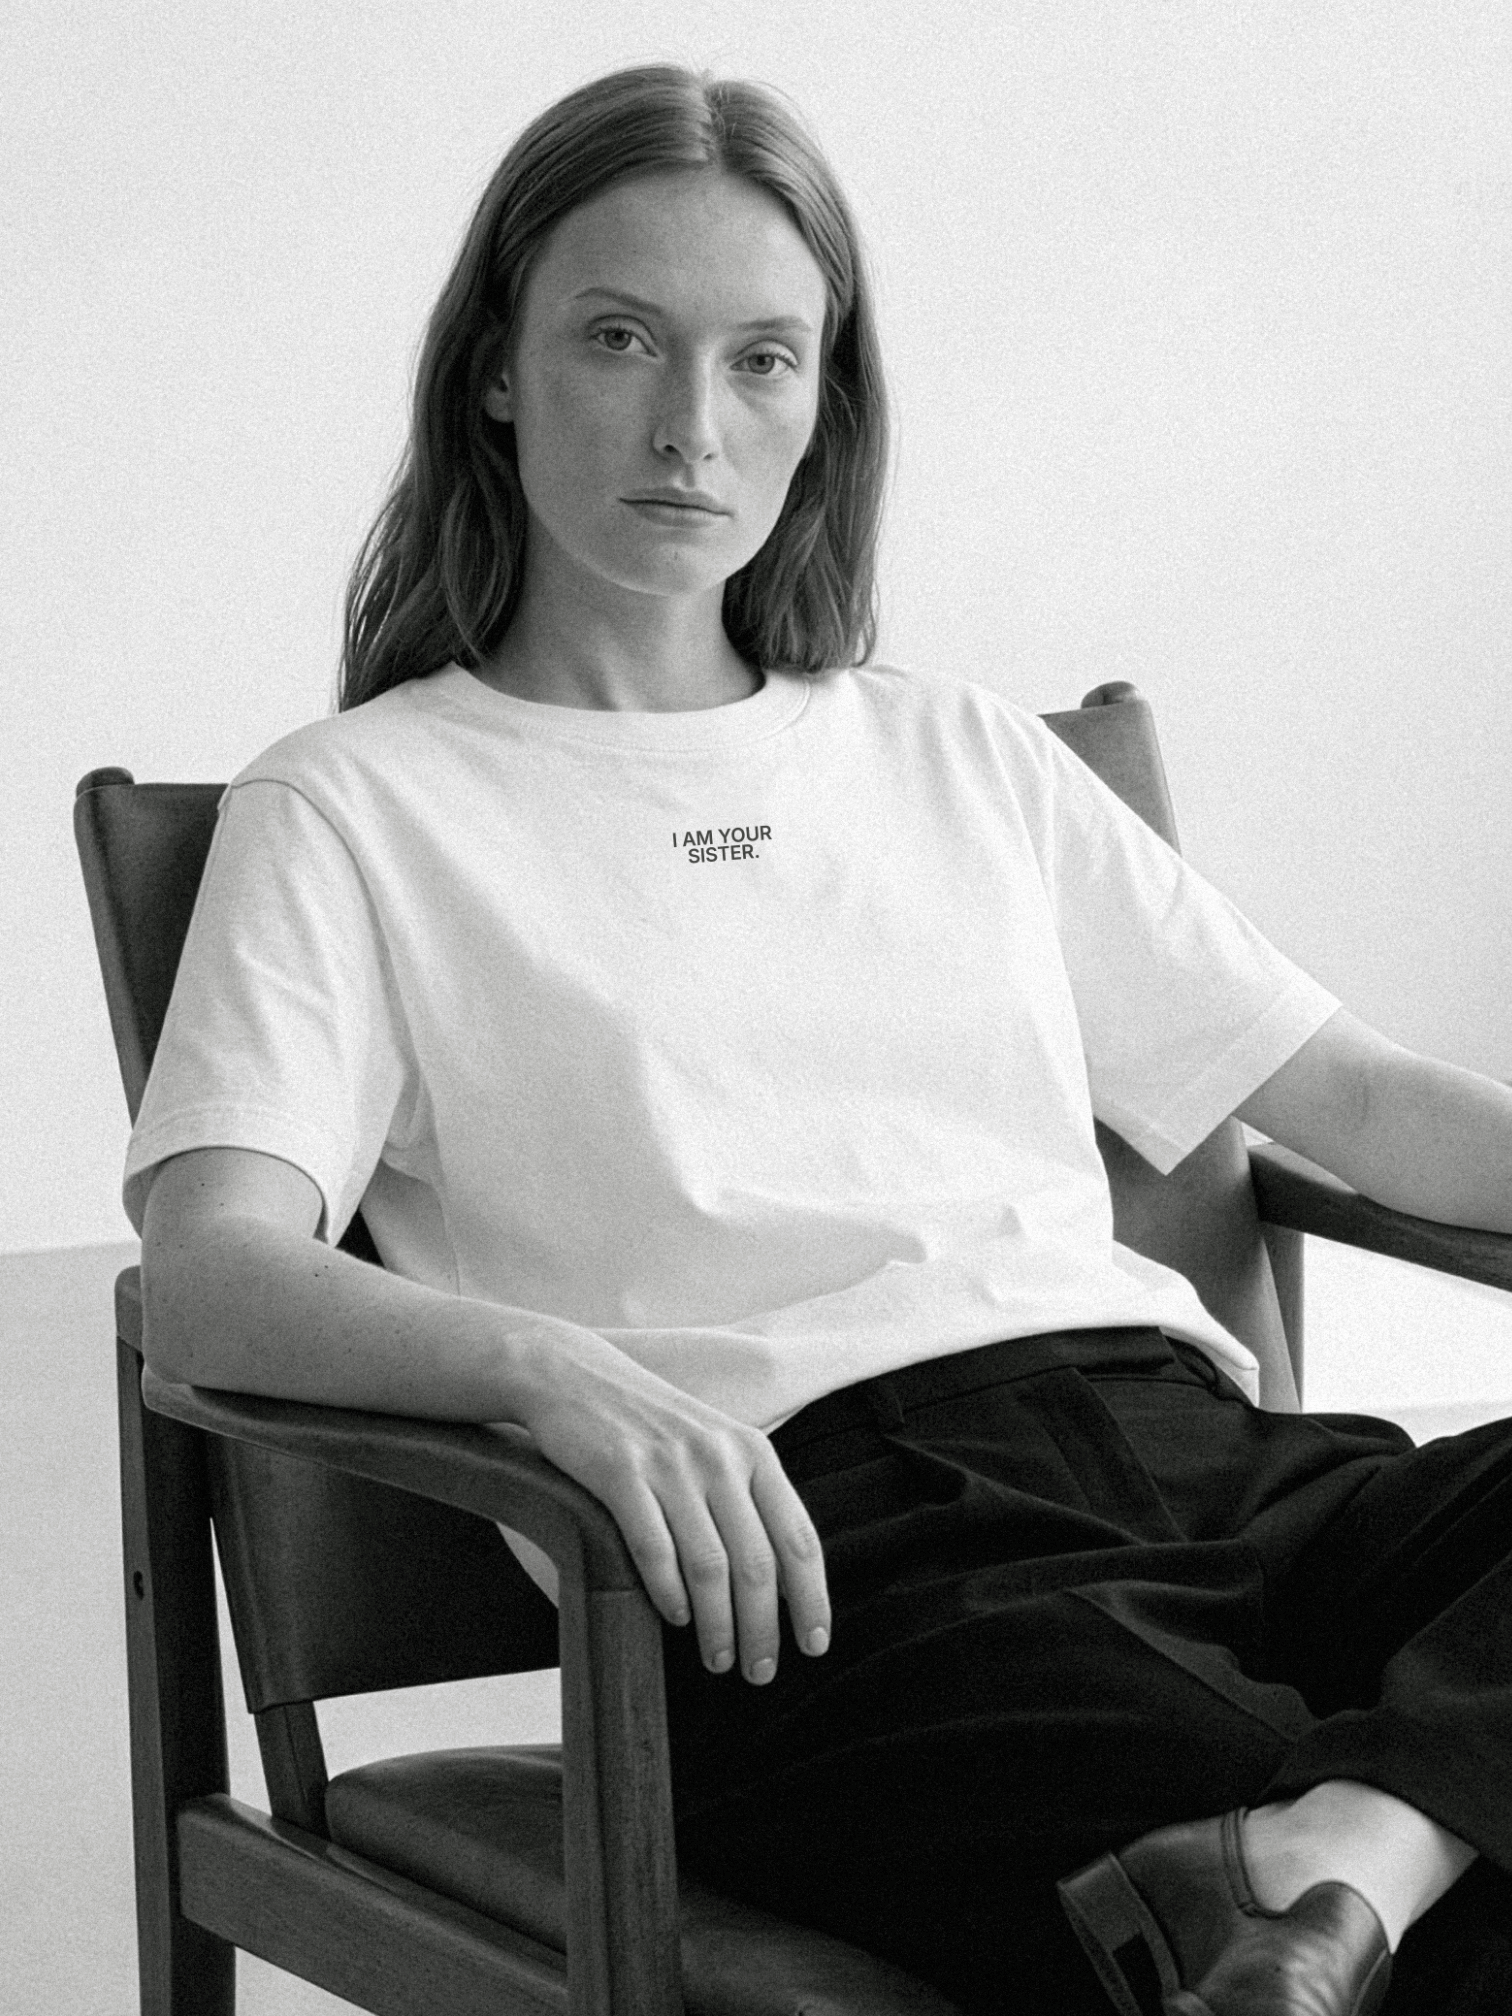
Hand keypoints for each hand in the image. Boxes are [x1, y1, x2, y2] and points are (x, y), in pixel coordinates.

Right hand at [515, 1331, 830, 1684]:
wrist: (574, 1375)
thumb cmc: (649, 1423)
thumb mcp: (713, 1445)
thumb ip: (747, 1498)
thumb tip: (778, 1579)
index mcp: (753, 1453)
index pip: (798, 1538)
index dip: (812, 1598)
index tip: (814, 1643)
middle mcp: (719, 1457)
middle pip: (758, 1563)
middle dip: (764, 1628)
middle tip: (759, 1671)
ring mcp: (670, 1465)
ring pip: (710, 1566)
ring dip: (718, 1625)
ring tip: (718, 1659)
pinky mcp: (620, 1473)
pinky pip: (653, 1548)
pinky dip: (668, 1592)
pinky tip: (675, 1618)